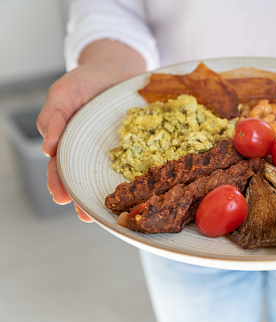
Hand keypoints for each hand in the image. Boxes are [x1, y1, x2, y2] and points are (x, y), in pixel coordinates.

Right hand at [36, 40, 145, 221]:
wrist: (117, 67)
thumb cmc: (86, 80)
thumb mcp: (64, 92)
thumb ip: (53, 116)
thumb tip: (47, 148)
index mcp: (70, 144)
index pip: (61, 168)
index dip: (60, 184)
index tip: (61, 198)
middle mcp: (93, 152)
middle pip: (87, 179)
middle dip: (85, 198)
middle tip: (86, 215)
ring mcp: (118, 151)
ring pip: (114, 176)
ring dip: (112, 193)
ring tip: (113, 211)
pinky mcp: (140, 146)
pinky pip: (141, 162)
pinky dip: (140, 175)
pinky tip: (143, 187)